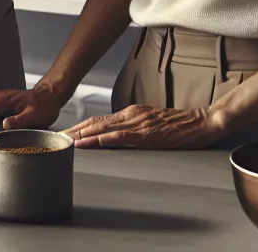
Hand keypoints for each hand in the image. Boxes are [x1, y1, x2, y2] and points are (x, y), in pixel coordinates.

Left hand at [63, 104, 229, 149]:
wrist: (203, 122)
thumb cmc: (180, 126)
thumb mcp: (152, 123)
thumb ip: (135, 129)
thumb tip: (116, 137)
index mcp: (132, 113)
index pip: (100, 120)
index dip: (80, 127)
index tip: (64, 134)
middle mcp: (131, 114)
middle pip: (95, 122)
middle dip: (74, 131)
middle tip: (55, 138)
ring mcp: (138, 123)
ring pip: (103, 128)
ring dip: (81, 135)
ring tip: (64, 142)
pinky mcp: (146, 133)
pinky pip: (119, 137)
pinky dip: (101, 140)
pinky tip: (90, 144)